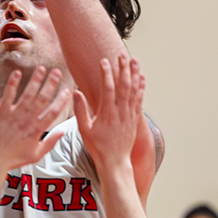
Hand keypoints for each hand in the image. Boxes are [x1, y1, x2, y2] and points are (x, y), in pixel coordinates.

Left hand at [0, 67, 70, 172]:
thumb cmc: (12, 159)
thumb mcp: (36, 155)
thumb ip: (50, 143)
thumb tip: (62, 132)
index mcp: (37, 131)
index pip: (53, 112)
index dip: (61, 100)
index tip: (68, 90)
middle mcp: (27, 121)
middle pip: (42, 99)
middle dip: (51, 84)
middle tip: (57, 72)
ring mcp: (14, 115)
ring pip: (28, 94)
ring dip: (35, 80)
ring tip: (42, 68)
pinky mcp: (1, 113)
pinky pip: (8, 95)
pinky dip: (13, 83)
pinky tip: (17, 73)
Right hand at [75, 56, 148, 193]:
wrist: (115, 162)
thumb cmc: (97, 147)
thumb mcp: (84, 130)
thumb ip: (80, 110)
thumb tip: (76, 92)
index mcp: (107, 113)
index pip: (108, 88)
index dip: (107, 73)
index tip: (104, 61)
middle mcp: (120, 112)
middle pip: (124, 86)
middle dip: (123, 69)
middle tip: (122, 55)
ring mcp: (129, 115)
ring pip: (134, 91)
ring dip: (134, 74)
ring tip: (134, 60)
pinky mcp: (134, 119)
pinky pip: (139, 100)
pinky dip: (141, 88)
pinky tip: (141, 78)